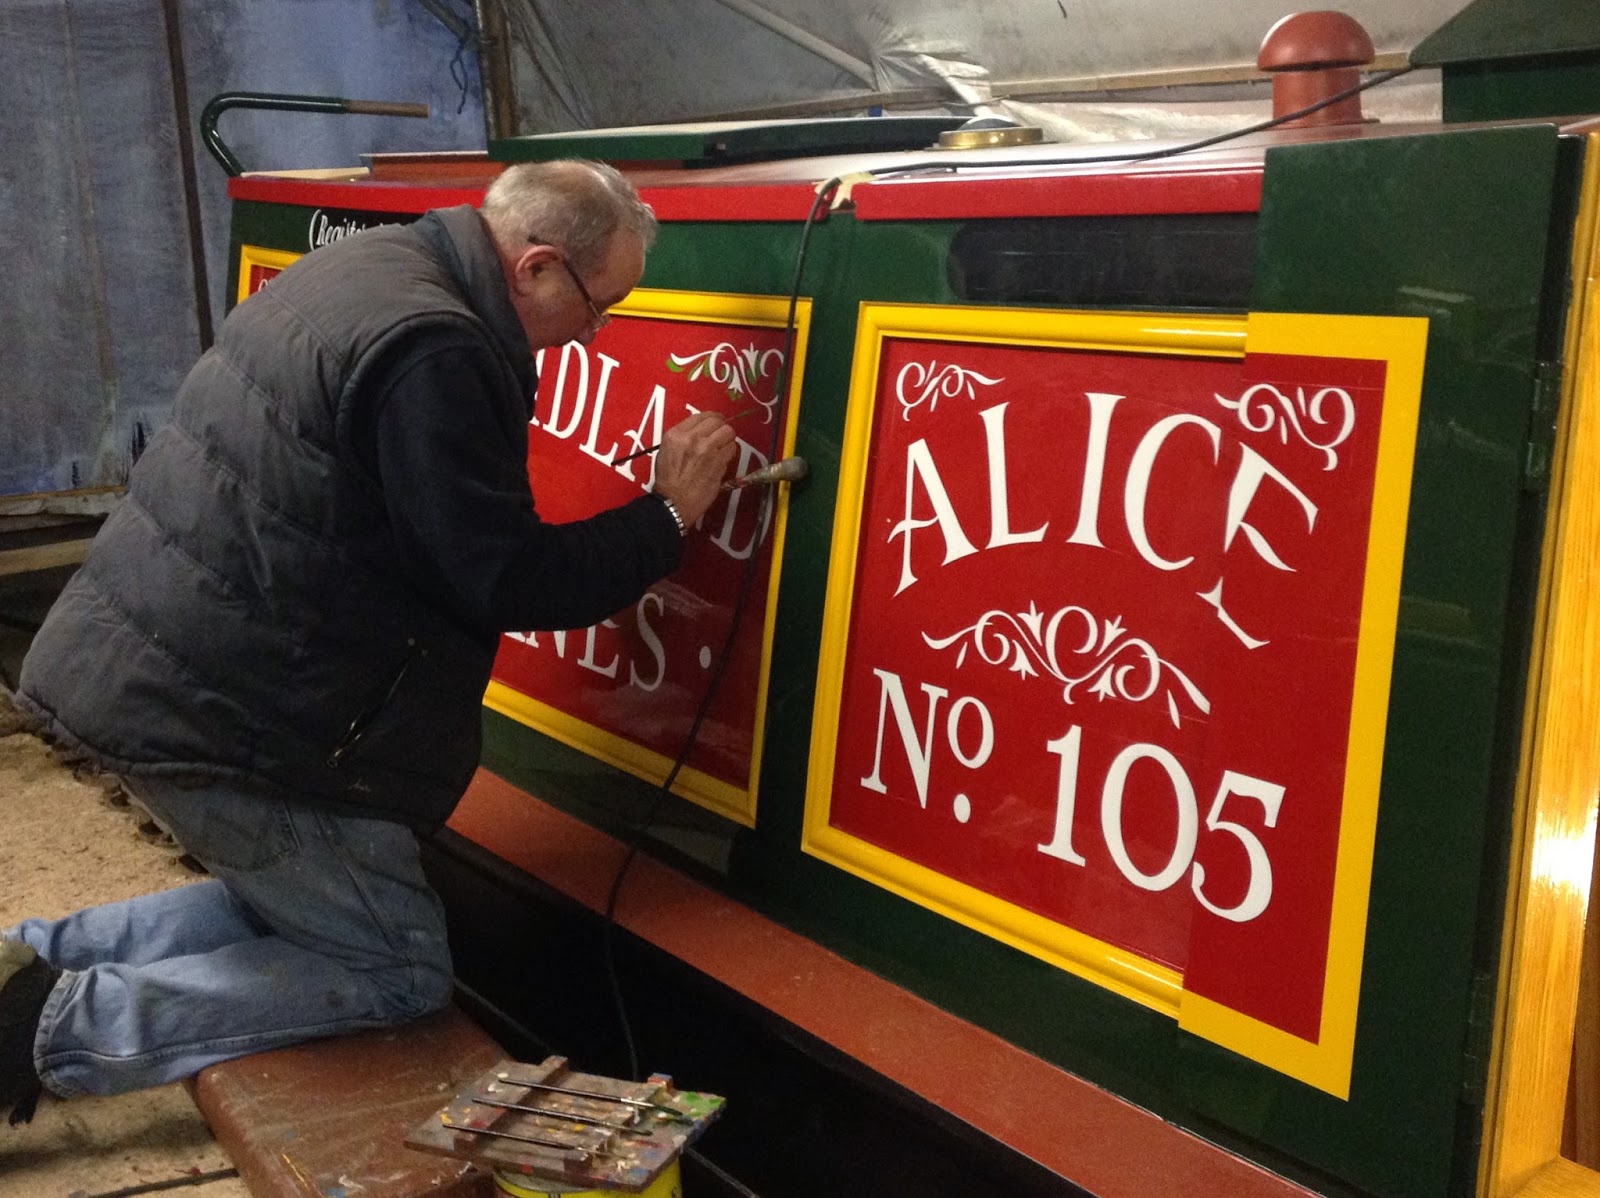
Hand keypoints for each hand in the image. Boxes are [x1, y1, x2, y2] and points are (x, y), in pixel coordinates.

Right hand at [652, 411, 736, 528]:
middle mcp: (692, 438)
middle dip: (721, 427)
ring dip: (728, 439)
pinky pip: (731, 449)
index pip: (701, 416)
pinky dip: (730, 452)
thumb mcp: (667, 451)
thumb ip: (683, 438)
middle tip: (722, 434)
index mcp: (676, 434)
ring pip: (728, 432)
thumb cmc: (669, 481)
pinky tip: (723, 458)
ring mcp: (707, 449)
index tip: (716, 422)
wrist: (674, 501)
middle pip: (717, 421)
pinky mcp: (719, 462)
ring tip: (723, 447)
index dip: (712, 418)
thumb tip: (700, 431)